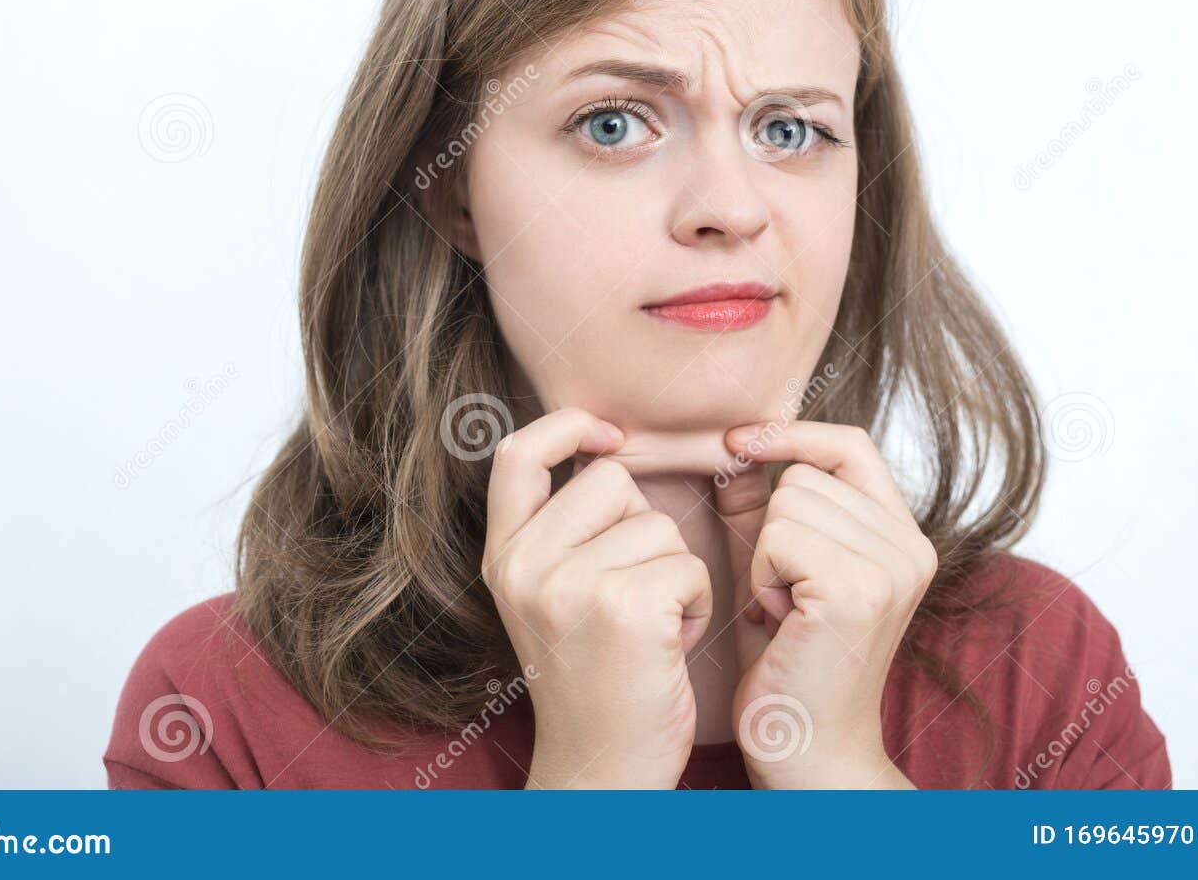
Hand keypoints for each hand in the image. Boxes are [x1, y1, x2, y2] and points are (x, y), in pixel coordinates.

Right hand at [481, 407, 713, 788]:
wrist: (603, 770)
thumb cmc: (595, 680)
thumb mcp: (549, 598)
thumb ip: (561, 532)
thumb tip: (607, 452)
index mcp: (502, 559)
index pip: (516, 453)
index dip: (566, 426)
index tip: (610, 437)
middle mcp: (524, 567)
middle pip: (610, 481)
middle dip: (642, 528)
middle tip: (632, 594)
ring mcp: (569, 586)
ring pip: (657, 525)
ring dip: (673, 572)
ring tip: (650, 627)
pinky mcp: (622, 607)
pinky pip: (686, 565)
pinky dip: (694, 603)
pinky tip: (670, 644)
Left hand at [716, 420, 935, 787]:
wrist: (807, 752)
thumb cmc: (786, 665)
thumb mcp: (777, 571)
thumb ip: (764, 509)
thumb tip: (737, 445)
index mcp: (904, 537)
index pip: (850, 444)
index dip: (793, 435)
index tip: (737, 443)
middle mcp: (912, 546)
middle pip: (805, 476)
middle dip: (772, 531)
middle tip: (784, 597)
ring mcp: (891, 566)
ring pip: (787, 503)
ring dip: (764, 558)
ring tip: (784, 611)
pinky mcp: (859, 589)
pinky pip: (777, 536)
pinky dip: (761, 577)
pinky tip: (778, 621)